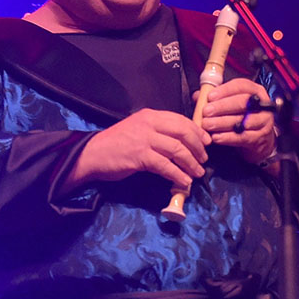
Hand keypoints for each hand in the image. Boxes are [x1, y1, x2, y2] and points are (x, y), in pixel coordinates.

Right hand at [65, 108, 209, 191]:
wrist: (92, 154)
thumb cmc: (117, 144)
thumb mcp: (139, 130)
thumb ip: (159, 132)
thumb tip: (183, 142)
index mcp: (150, 116)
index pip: (181, 120)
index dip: (197, 132)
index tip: (206, 142)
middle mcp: (149, 124)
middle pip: (183, 132)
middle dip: (198, 147)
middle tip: (203, 159)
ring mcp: (144, 139)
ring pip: (177, 149)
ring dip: (191, 163)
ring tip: (197, 173)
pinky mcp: (140, 156)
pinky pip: (166, 166)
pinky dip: (178, 175)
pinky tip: (184, 182)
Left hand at [200, 78, 277, 167]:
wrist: (258, 138)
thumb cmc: (243, 117)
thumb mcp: (231, 104)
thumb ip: (215, 98)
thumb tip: (197, 96)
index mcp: (255, 91)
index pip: (242, 86)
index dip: (225, 90)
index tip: (210, 96)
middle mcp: (262, 104)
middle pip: (243, 102)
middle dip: (222, 107)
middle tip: (206, 112)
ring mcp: (264, 121)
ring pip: (243, 121)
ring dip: (223, 123)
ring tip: (208, 125)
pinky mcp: (261, 137)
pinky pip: (243, 137)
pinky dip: (228, 138)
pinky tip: (216, 137)